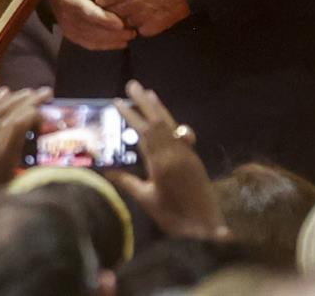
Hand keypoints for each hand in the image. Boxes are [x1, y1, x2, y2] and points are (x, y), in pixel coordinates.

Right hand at [48, 0, 133, 50]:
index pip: (88, 13)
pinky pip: (89, 44)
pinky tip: (118, 43)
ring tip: (128, 37)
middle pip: (92, 29)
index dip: (105, 20)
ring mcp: (67, 27)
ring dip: (112, 41)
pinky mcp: (70, 34)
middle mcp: (67, 16)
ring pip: (92, 39)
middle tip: (132, 32)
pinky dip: (105, 45)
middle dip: (114, 33)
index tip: (121, 24)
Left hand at [97, 0, 189, 36]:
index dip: (104, 1)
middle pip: (111, 14)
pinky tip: (148, 18)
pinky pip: (140, 30)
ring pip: (125, 23)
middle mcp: (130, 3)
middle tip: (120, 8)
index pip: (102, 0)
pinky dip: (142, 26)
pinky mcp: (153, 27)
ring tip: (137, 12)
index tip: (107, 2)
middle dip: (114, 11)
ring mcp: (141, 16)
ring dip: (128, 20)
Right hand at [104, 81, 225, 239]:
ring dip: (158, 108)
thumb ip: (128, 182)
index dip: (131, 115)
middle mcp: (175, 153)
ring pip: (170, 125)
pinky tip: (166, 116)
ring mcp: (186, 154)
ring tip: (148, 92)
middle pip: (158, 122)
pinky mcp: (194, 158)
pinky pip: (180, 133)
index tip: (117, 101)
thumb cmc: (174, 217)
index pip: (143, 132)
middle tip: (132, 84)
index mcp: (161, 163)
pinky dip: (170, 121)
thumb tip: (106, 169)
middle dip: (144, 102)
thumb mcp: (147, 201)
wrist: (208, 229)